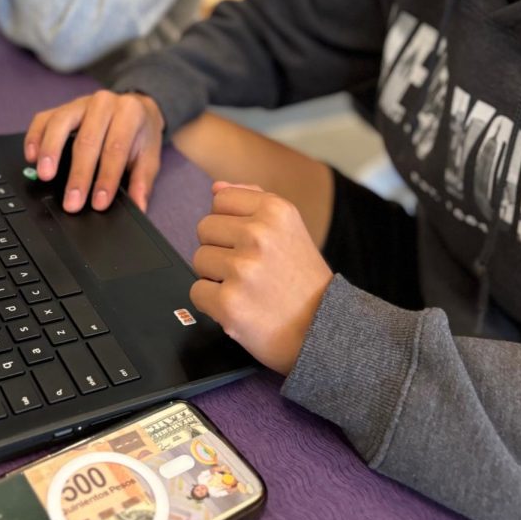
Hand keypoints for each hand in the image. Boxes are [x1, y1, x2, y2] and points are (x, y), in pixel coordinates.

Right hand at [24, 90, 164, 213]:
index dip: (107, 177)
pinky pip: (43, 119)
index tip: (99, 203)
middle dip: (79, 174)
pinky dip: (34, 137)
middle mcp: (104, 103)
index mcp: (130, 113)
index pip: (116, 147)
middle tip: (72, 202)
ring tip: (45, 175)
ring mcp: (80, 103)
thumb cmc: (139, 135)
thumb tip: (138, 207)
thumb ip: (142, 182)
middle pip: (87, 139)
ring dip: (51, 151)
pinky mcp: (62, 108)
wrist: (136, 108)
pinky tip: (31, 157)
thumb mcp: (149, 156)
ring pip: (61, 123)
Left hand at [191, 182, 332, 375]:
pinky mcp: (229, 302)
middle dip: (220, 249)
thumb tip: (215, 187)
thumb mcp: (289, 229)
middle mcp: (259, 234)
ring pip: (199, 259)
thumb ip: (253, 200)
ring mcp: (243, 269)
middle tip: (248, 269)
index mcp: (275, 210)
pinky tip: (238, 305)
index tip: (247, 242)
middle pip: (205, 228)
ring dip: (215, 276)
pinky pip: (196, 291)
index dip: (229, 223)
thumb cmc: (303, 280)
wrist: (324, 332)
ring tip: (245, 288)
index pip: (220, 199)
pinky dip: (212, 303)